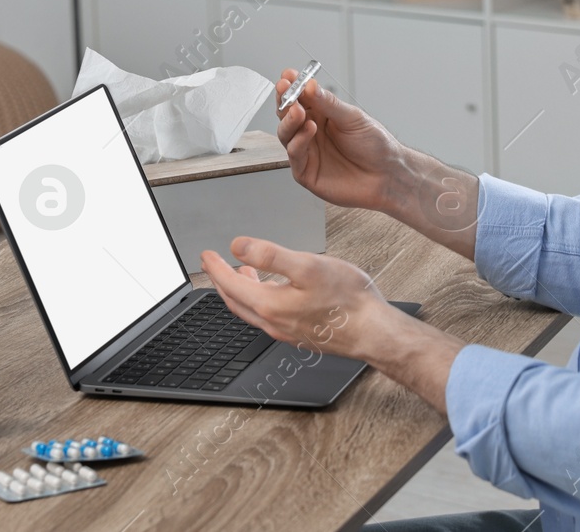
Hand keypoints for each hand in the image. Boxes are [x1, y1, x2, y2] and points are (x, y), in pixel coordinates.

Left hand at [201, 236, 467, 413]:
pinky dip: (259, 299)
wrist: (374, 331)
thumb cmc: (348, 300)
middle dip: (221, 280)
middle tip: (214, 264)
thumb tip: (238, 246)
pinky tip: (273, 289)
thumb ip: (270, 255)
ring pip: (251, 309)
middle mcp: (273, 322)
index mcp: (270, 305)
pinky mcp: (299, 333)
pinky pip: (267, 316)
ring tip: (242, 271)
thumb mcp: (307, 266)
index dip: (215, 267)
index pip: (231, 283)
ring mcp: (286, 330)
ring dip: (240, 290)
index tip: (206, 254)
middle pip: (235, 300)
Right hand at [275, 67, 402, 213]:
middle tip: (285, 89)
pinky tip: (309, 130)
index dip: (292, 86)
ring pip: (285, 134)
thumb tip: (310, 86)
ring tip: (298, 110)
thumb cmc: (375, 146)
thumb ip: (328, 103)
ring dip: (289, 120)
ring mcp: (307, 152)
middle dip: (284, 100)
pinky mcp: (306, 172)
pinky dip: (298, 141)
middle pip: (287, 114)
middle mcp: (311, 132)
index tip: (288, 75)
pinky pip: (294, 155)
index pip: (299, 98)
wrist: (388, 175)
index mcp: (321, 115)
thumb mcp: (353, 117)